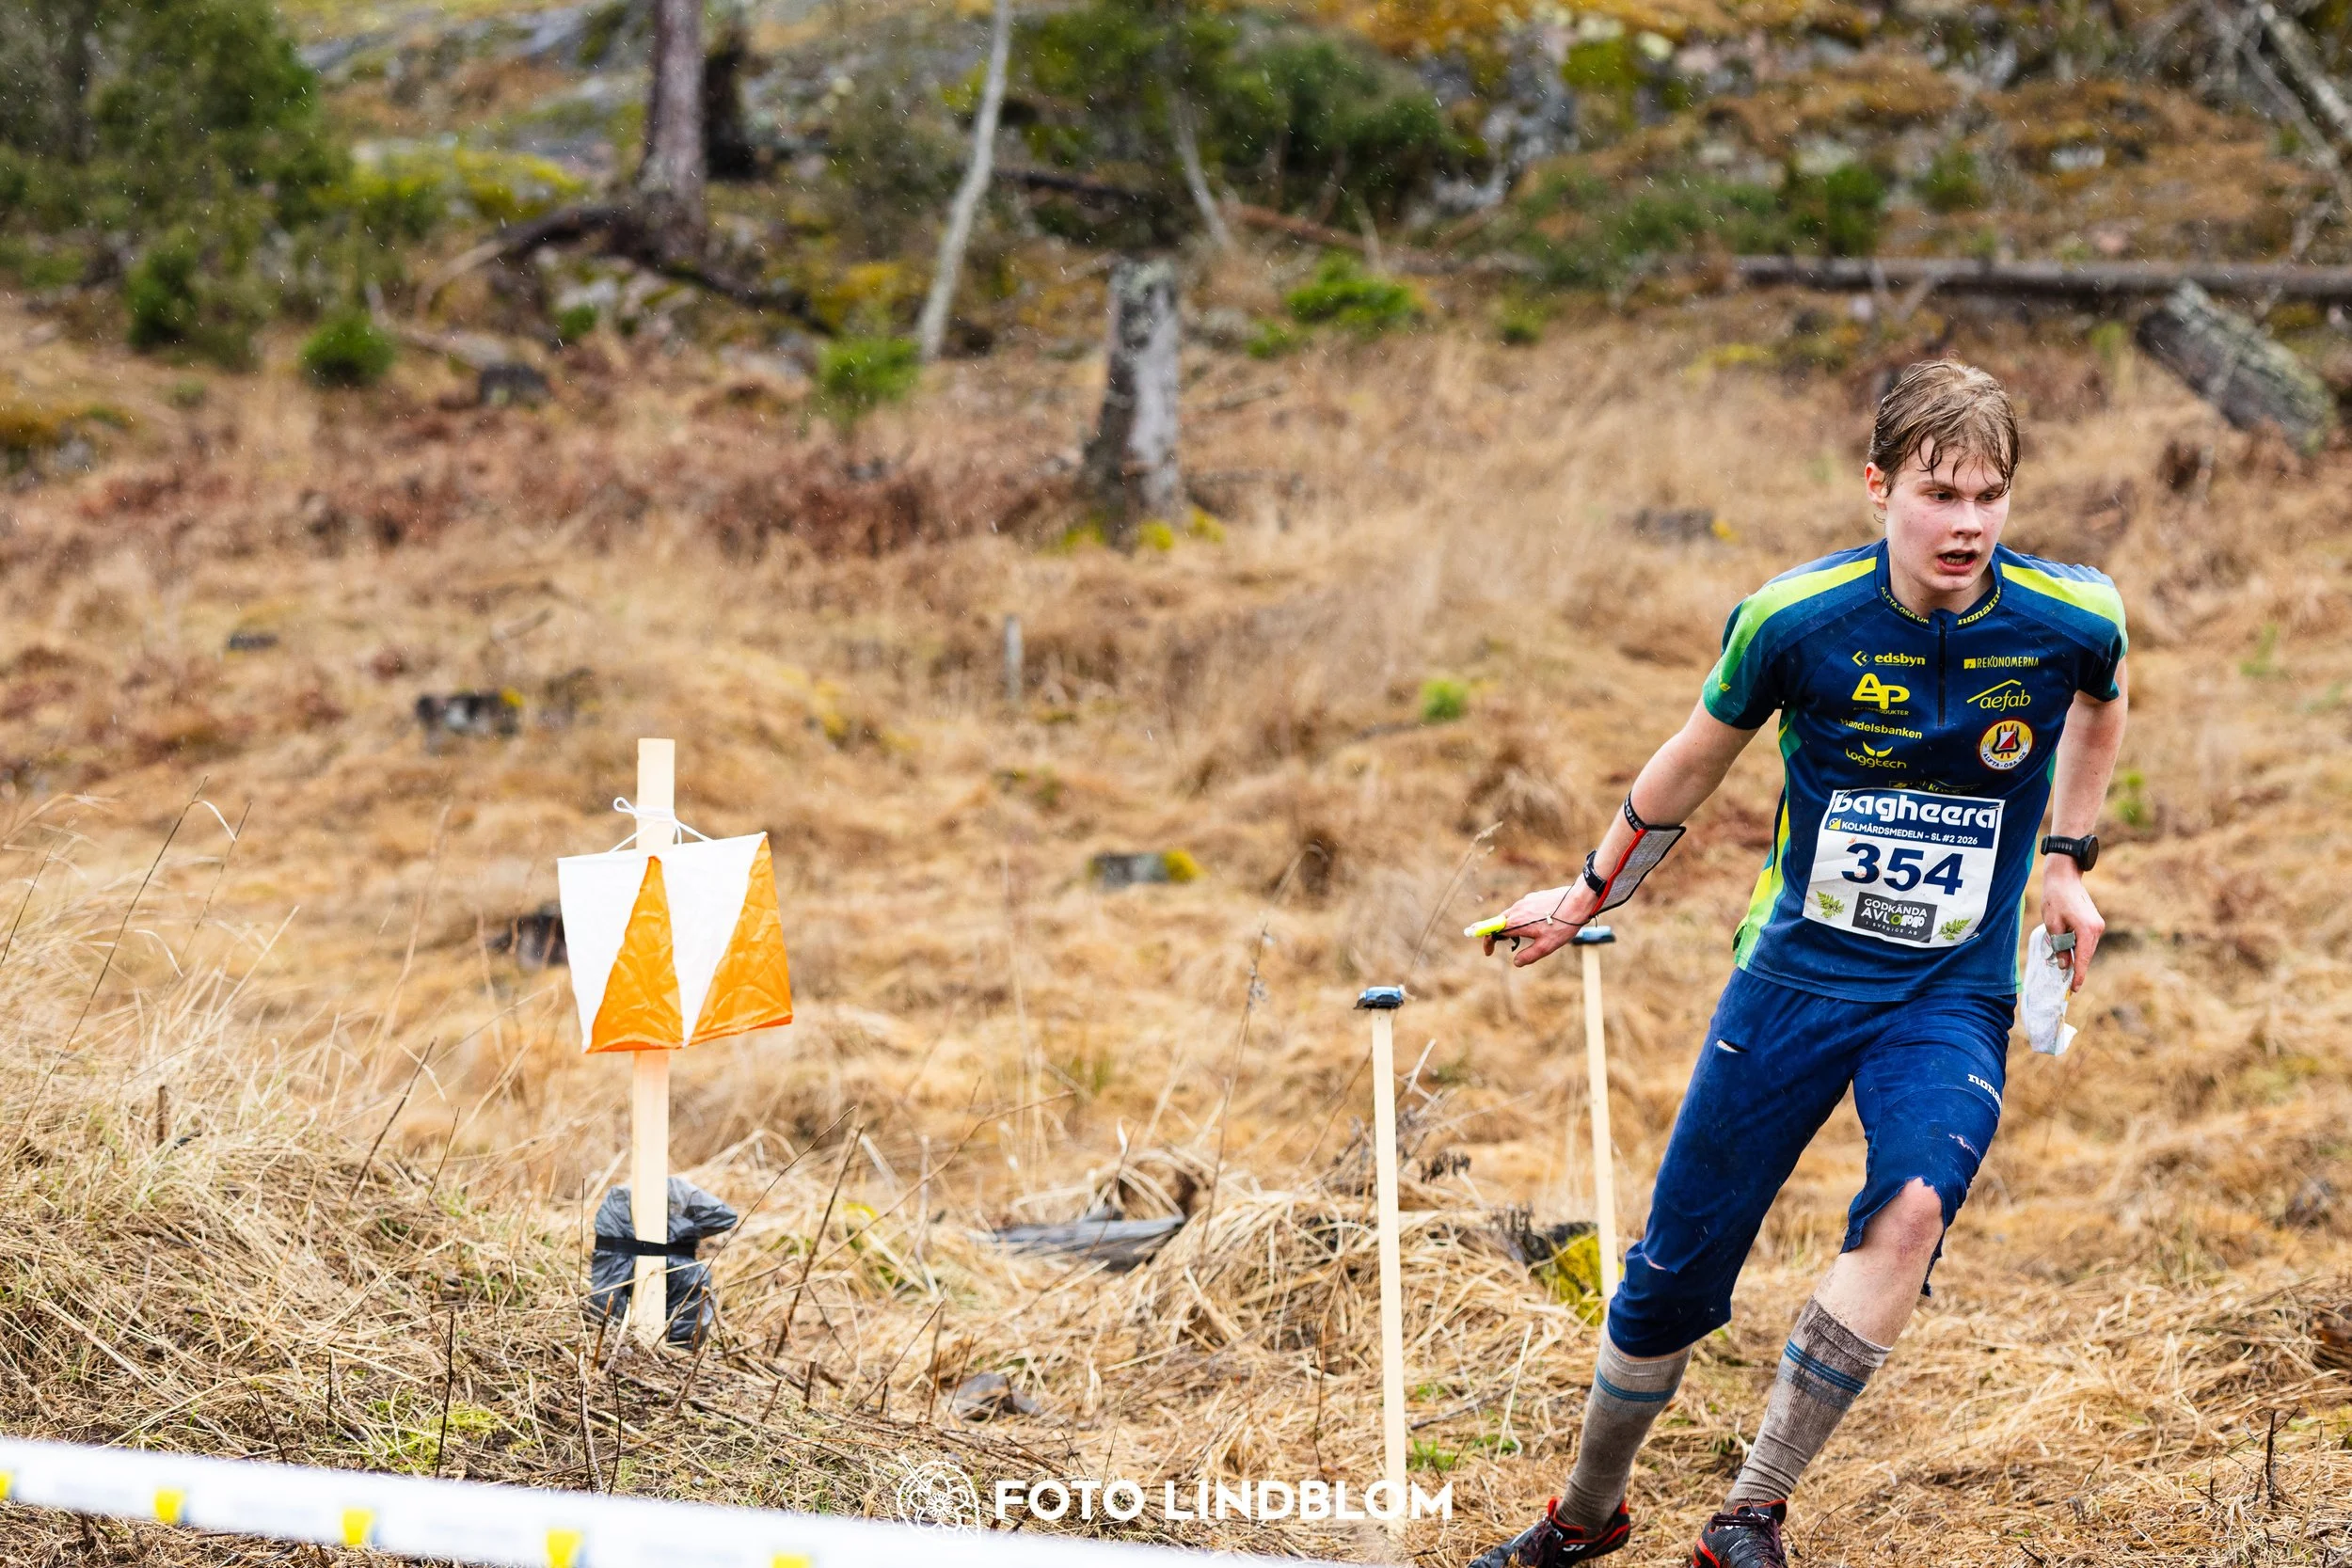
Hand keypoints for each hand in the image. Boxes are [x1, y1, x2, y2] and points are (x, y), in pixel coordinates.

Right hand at [1483, 880, 1599, 967]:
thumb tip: (1516, 962)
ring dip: (1513, 926)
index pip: (1491, 931)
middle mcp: (1517, 909)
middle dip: (1500, 935)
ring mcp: (1525, 901)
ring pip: (1512, 915)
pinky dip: (1523, 918)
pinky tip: (1539, 923)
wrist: (1578, 901)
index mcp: (1516, 922)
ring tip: (1528, 935)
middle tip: (1508, 945)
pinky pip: (1523, 909)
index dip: (1487, 942)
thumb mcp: (1546, 946)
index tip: (1489, 952)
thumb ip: (1529, 956)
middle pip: (1500, 922)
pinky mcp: (1534, 897)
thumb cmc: (1563, 924)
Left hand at [2040, 859, 2104, 992]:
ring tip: (2067, 971)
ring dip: (2078, 958)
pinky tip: (2070, 954)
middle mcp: (2097, 928)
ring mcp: (2098, 925)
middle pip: (2086, 955)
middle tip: (2069, 985)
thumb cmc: (2055, 898)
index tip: (2074, 988)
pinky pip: (2087, 941)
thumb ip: (2059, 946)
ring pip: (2087, 949)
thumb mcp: (2052, 924)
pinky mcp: (2095, 922)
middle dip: (2078, 969)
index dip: (2078, 975)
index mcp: (2087, 929)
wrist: (2064, 877)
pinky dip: (2080, 949)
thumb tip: (2064, 965)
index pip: (2082, 959)